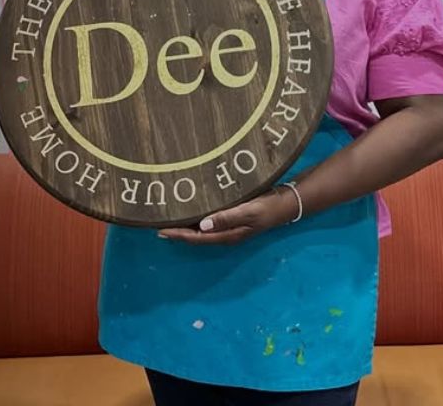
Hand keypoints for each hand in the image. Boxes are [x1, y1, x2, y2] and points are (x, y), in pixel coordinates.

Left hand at [158, 187, 297, 244]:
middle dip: (177, 232)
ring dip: (185, 226)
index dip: (178, 235)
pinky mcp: (232, 218)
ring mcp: (229, 227)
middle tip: (157, 226)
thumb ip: (226, 218)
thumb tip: (202, 226)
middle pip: (196, 236)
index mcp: (228, 235)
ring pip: (201, 229)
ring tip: (169, 220)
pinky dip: (196, 219)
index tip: (160, 231)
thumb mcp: (248, 212)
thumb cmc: (267, 207)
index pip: (197, 238)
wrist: (285, 203)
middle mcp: (226, 234)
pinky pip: (209, 221)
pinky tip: (190, 212)